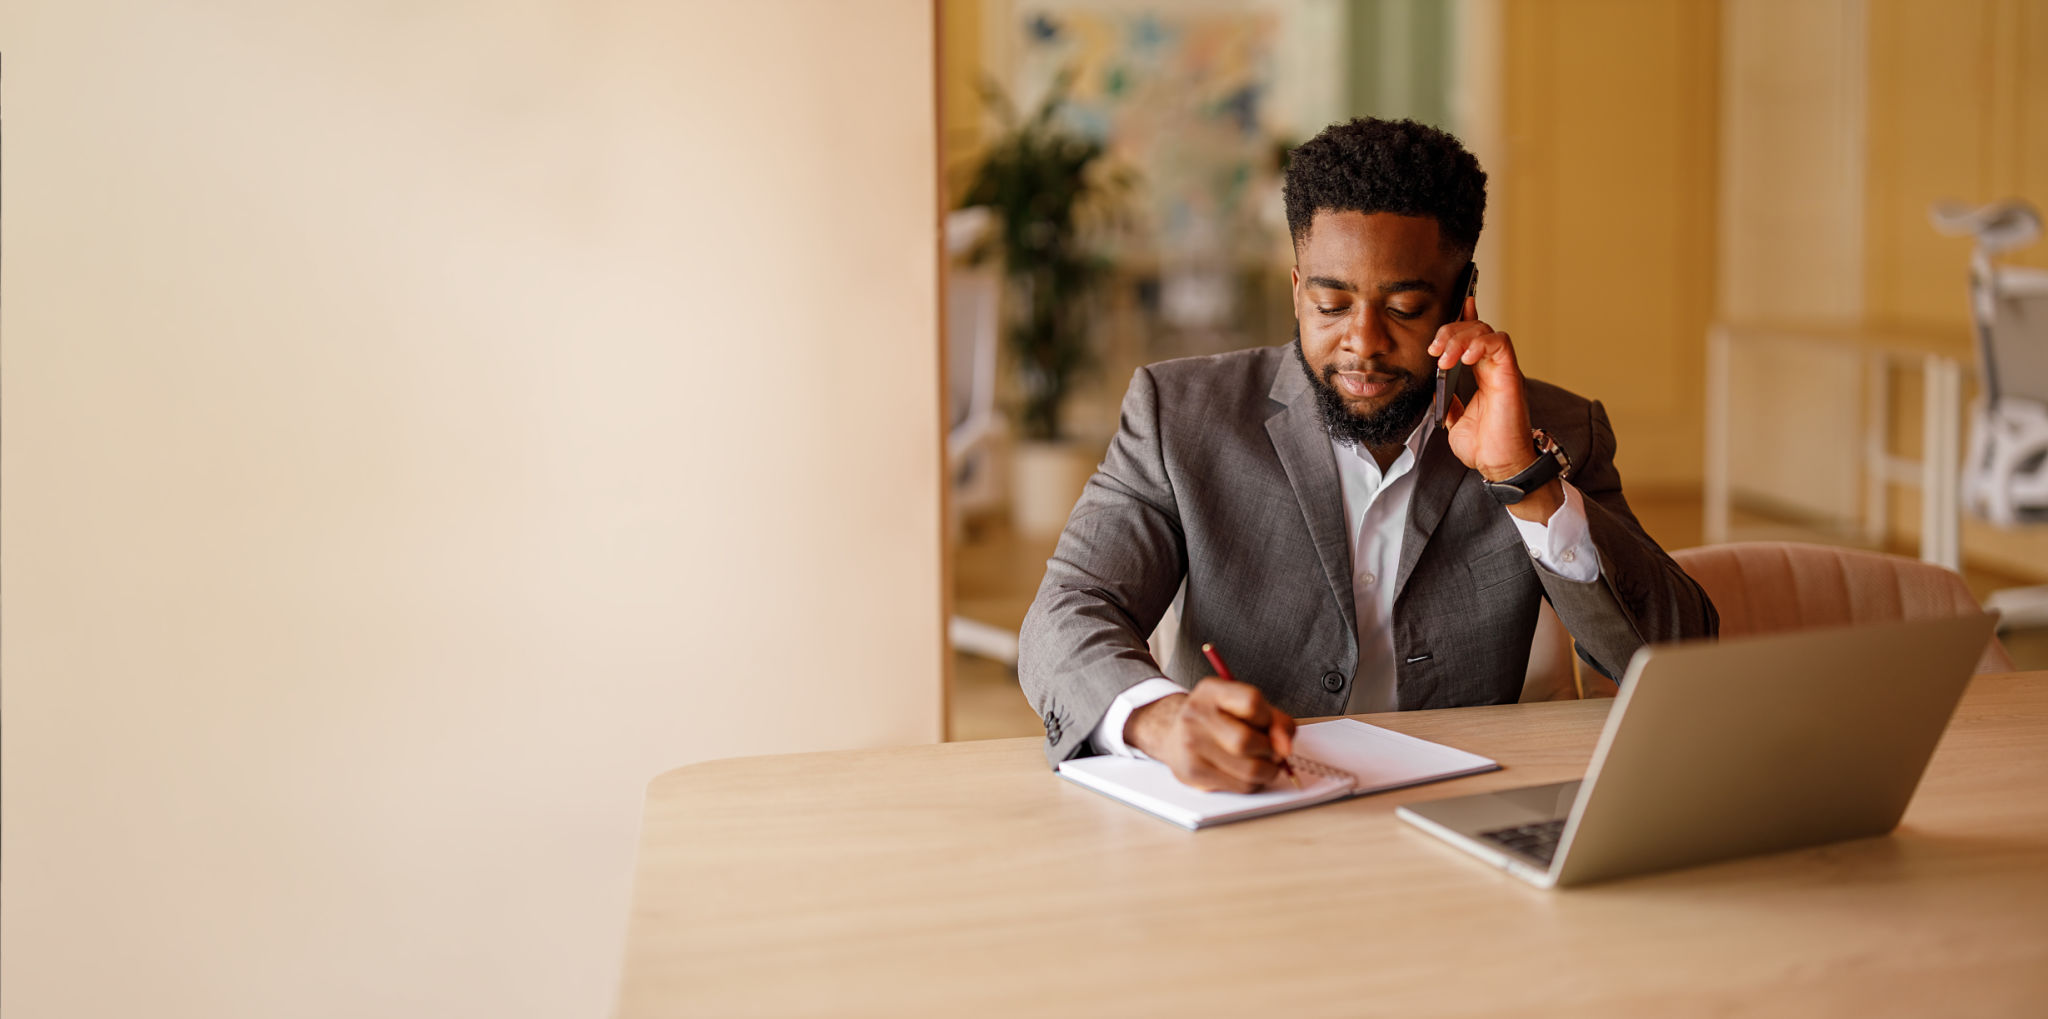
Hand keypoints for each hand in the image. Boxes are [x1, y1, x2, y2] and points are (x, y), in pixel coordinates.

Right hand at [1123, 678, 1297, 792]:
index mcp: (1212, 691)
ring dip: (1267, 770)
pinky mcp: (1193, 772)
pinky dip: (1253, 782)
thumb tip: (1285, 746)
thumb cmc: (1216, 719)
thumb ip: (1274, 719)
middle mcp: (1196, 715)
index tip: (1270, 726)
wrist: (1172, 733)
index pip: (1252, 702)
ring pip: (1249, 771)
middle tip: (1271, 750)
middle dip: (1271, 751)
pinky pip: (1241, 786)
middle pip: (1248, 742)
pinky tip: (1244, 772)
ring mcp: (1191, 745)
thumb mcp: (1242, 705)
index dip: (1271, 719)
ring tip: (1261, 762)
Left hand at [1429, 295, 1563, 521]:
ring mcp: (1503, 371)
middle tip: (1434, 349)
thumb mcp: (1454, 422)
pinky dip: (1480, 344)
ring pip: (1486, 332)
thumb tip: (1437, 391)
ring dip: (1461, 338)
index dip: (1464, 320)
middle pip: (1476, 329)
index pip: (1474, 339)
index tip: (1454, 309)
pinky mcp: (1510, 376)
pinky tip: (1464, 359)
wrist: (1499, 465)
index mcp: (1483, 376)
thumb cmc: (1484, 448)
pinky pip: (1501, 344)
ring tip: (1445, 359)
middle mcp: (1494, 369)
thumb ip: (1448, 402)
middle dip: (1451, 331)